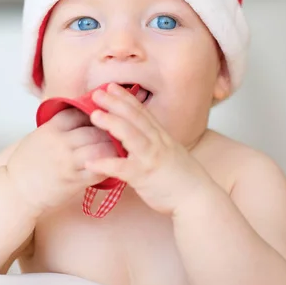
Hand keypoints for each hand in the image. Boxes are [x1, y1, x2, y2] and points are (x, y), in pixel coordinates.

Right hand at [6, 109, 118, 215]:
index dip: (95, 111)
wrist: (16, 190)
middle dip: (110, 128)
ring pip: (100, 149)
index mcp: (51, 128)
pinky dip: (110, 165)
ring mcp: (67, 162)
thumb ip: (62, 125)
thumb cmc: (29, 162)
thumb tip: (86, 112)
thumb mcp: (41, 135)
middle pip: (94, 129)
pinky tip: (118, 162)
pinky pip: (98, 170)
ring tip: (125, 144)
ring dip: (114, 147)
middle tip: (123, 127)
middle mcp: (60, 142)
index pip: (80, 112)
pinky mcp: (73, 181)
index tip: (106, 112)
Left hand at [85, 83, 203, 214]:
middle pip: (134, 117)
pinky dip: (105, 164)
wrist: (196, 198)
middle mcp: (156, 142)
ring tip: (93, 115)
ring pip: (130, 135)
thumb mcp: (169, 151)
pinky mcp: (144, 176)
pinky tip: (89, 163)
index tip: (111, 86)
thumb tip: (137, 133)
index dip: (126, 98)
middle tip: (96, 93)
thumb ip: (153, 141)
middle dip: (115, 103)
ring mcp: (151, 157)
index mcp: (160, 135)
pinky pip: (122, 168)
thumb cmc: (180, 177)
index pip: (141, 111)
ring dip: (111, 123)